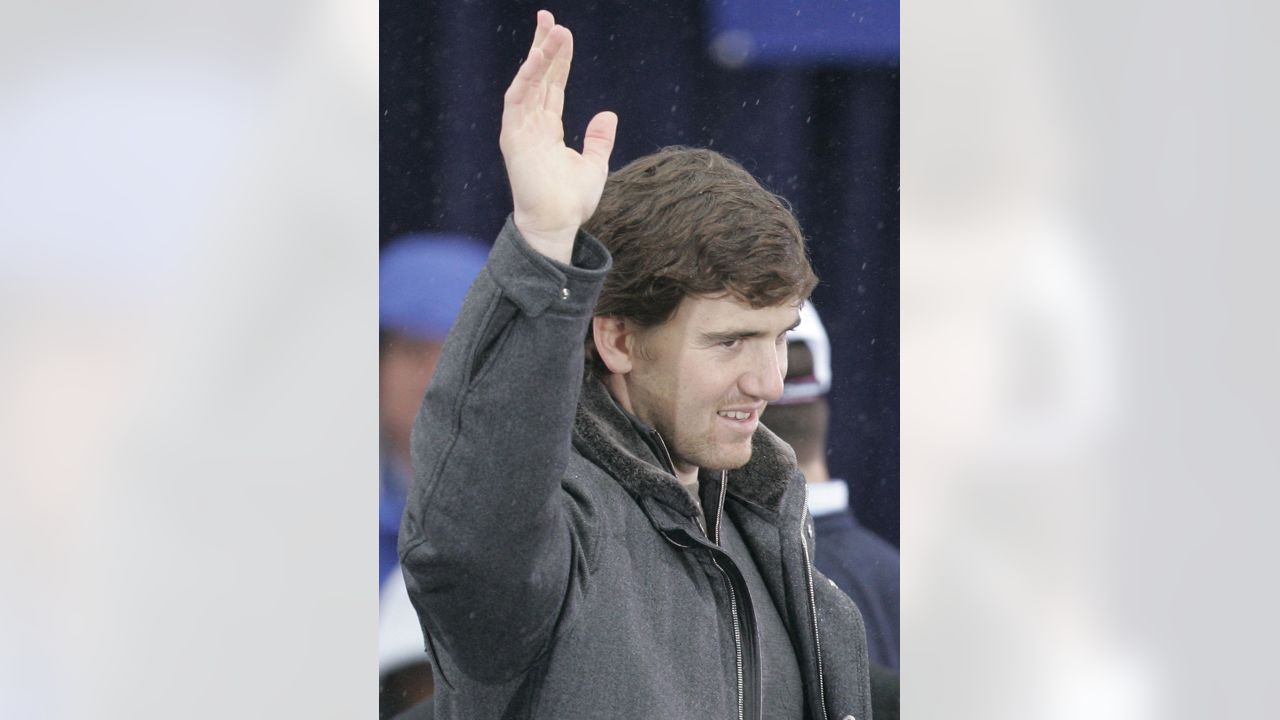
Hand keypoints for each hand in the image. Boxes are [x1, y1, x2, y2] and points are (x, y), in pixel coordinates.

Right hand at [500, 10, 617, 262]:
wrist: (556, 224)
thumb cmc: (571, 201)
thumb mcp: (594, 165)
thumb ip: (599, 140)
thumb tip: (608, 114)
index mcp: (547, 129)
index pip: (552, 85)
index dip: (557, 59)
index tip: (563, 33)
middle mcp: (531, 124)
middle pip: (537, 77)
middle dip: (542, 46)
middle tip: (548, 17)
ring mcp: (520, 130)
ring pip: (528, 82)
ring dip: (538, 55)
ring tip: (551, 29)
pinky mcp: (513, 138)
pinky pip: (518, 99)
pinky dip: (527, 78)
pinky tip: (537, 58)